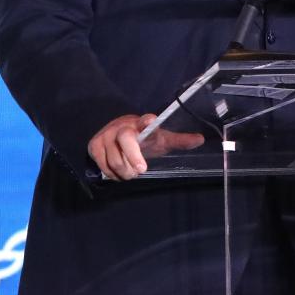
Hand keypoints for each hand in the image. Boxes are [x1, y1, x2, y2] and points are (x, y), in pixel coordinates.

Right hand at [88, 114, 204, 180]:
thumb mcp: (161, 139)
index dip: (148, 121)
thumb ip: (179, 140)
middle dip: (134, 160)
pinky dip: (113, 174)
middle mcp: (122, 127)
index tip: (152, 120)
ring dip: (125, 172)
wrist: (116, 133)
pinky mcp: (94, 146)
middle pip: (126, 143)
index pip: (145, 120)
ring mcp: (106, 136)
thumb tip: (200, 139)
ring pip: (115, 161)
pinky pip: (104, 167)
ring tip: (131, 172)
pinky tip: (119, 172)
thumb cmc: (143, 138)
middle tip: (141, 170)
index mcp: (141, 123)